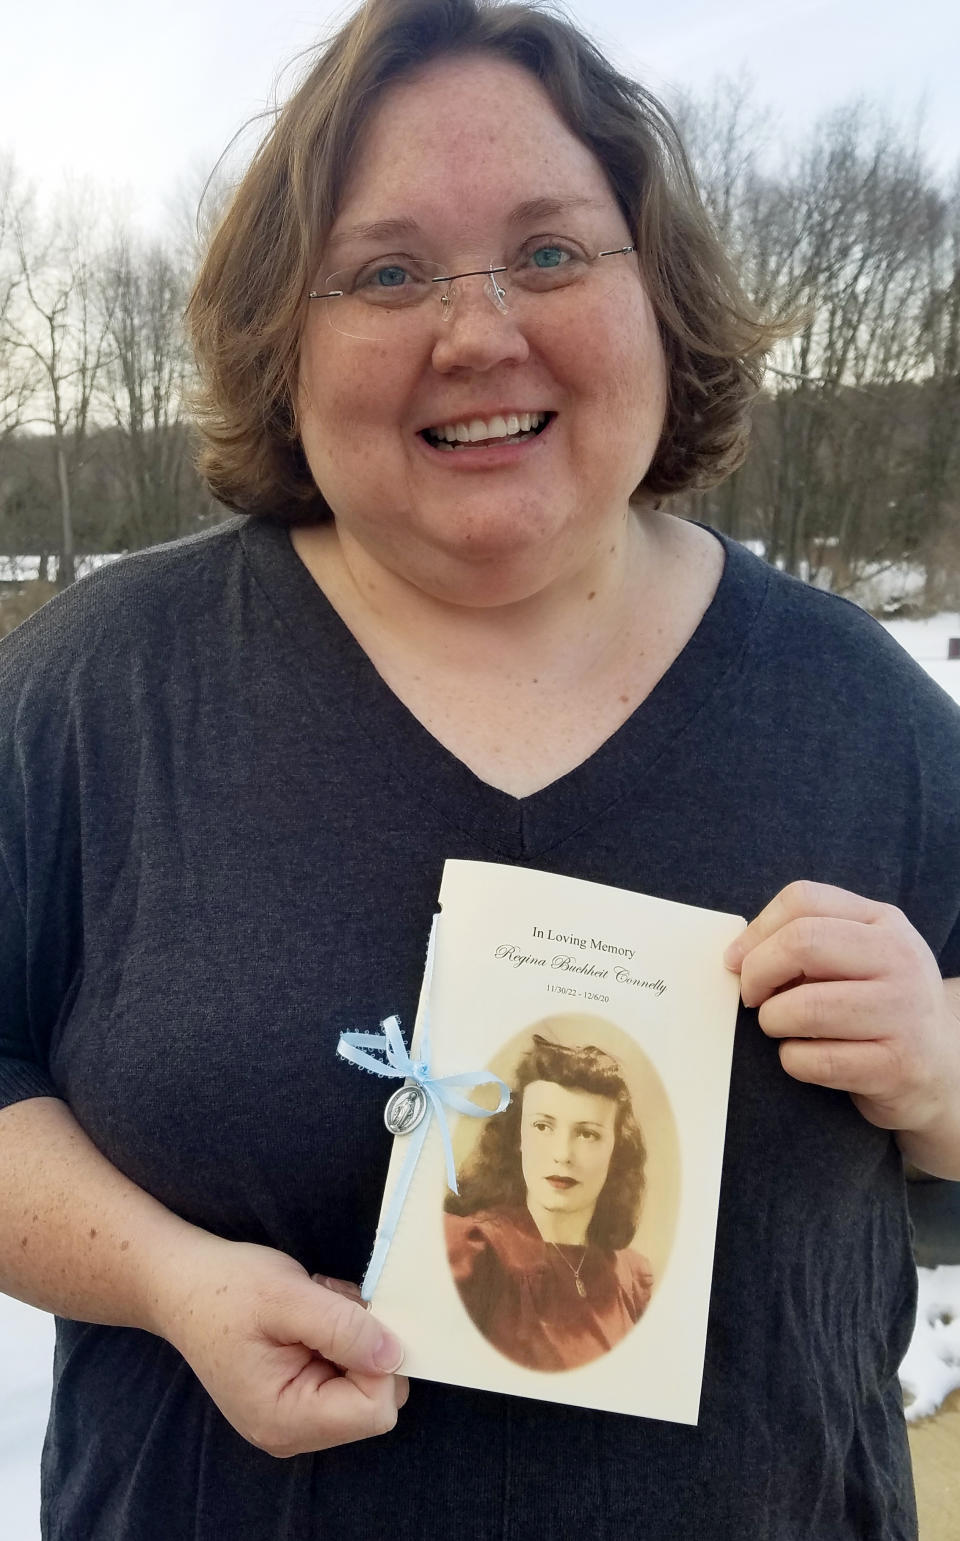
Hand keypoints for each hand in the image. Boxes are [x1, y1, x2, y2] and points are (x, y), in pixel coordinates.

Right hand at [156, 1235, 407, 1456]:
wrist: (181, 1285)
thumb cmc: (225, 1289)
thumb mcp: (286, 1296)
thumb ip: (342, 1328)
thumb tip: (394, 1355)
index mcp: (285, 1419)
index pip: (373, 1410)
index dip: (376, 1359)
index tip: (350, 1315)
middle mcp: (291, 1433)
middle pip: (373, 1401)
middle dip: (366, 1346)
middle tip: (328, 1305)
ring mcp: (294, 1419)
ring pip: (365, 1384)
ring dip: (354, 1337)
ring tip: (314, 1305)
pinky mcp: (297, 1399)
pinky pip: (346, 1375)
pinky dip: (342, 1339)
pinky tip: (312, 1314)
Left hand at [723, 881, 959, 1171]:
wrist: (941, 1067)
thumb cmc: (876, 1005)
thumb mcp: (857, 956)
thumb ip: (805, 940)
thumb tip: (736, 954)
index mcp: (883, 922)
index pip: (803, 899)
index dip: (756, 930)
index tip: (737, 961)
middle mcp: (900, 960)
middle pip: (802, 943)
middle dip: (757, 973)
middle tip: (752, 997)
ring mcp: (904, 1013)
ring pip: (803, 1008)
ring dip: (773, 1021)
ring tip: (782, 1027)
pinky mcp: (896, 1067)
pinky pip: (814, 1061)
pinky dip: (792, 1060)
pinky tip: (806, 1057)